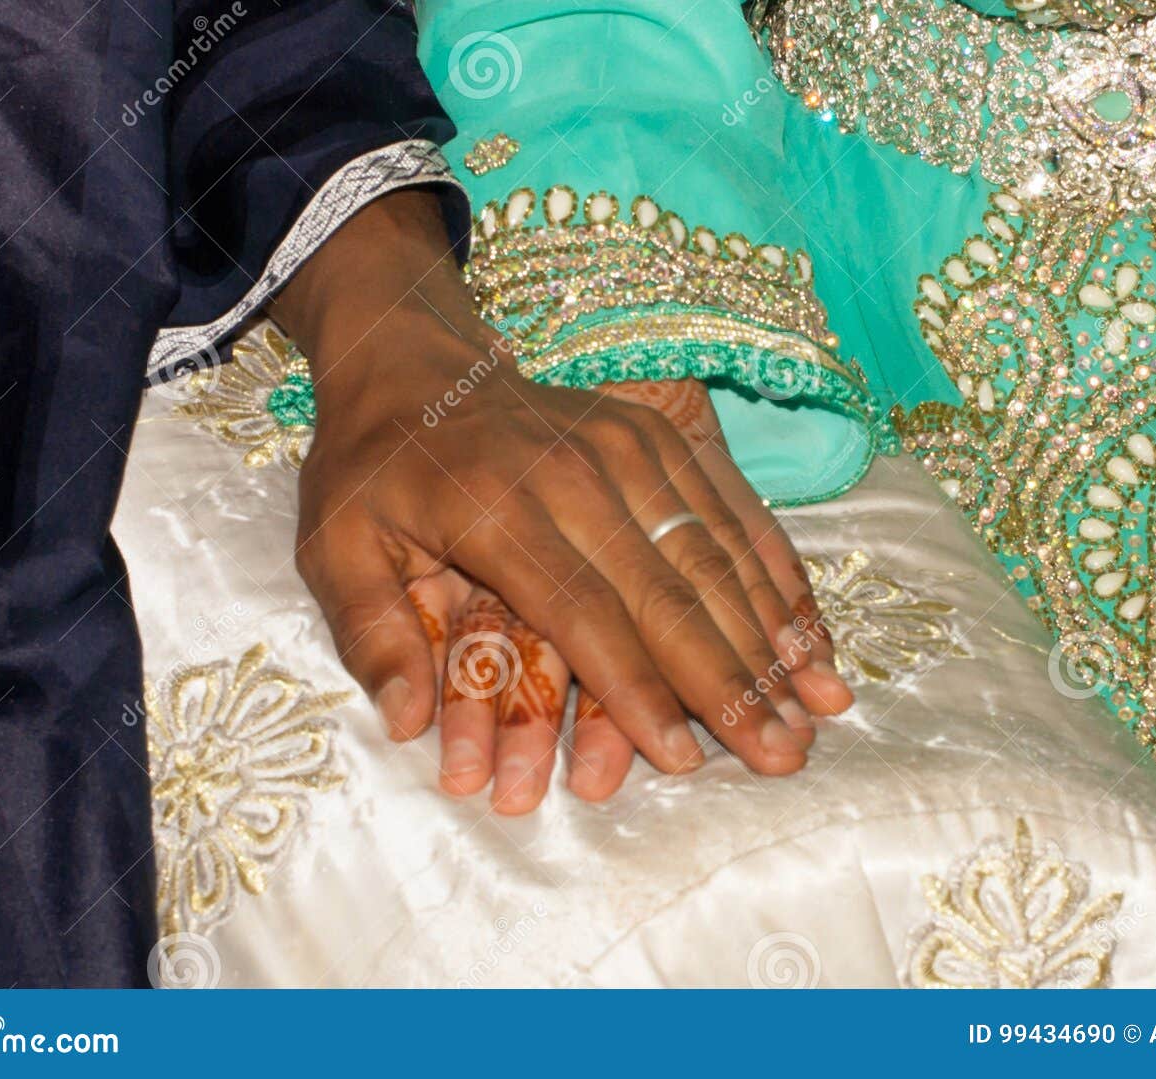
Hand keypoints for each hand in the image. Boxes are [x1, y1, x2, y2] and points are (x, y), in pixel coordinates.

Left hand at [406, 378, 853, 815]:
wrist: (415, 359)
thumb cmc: (375, 469)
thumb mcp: (335, 547)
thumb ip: (371, 634)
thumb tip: (405, 725)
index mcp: (499, 508)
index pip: (583, 614)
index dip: (636, 690)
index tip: (684, 757)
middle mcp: (576, 474)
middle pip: (669, 591)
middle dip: (731, 681)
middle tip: (783, 754)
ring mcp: (627, 446)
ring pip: (715, 550)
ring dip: (772, 633)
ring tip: (820, 705)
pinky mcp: (657, 435)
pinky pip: (729, 507)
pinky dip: (776, 571)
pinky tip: (810, 629)